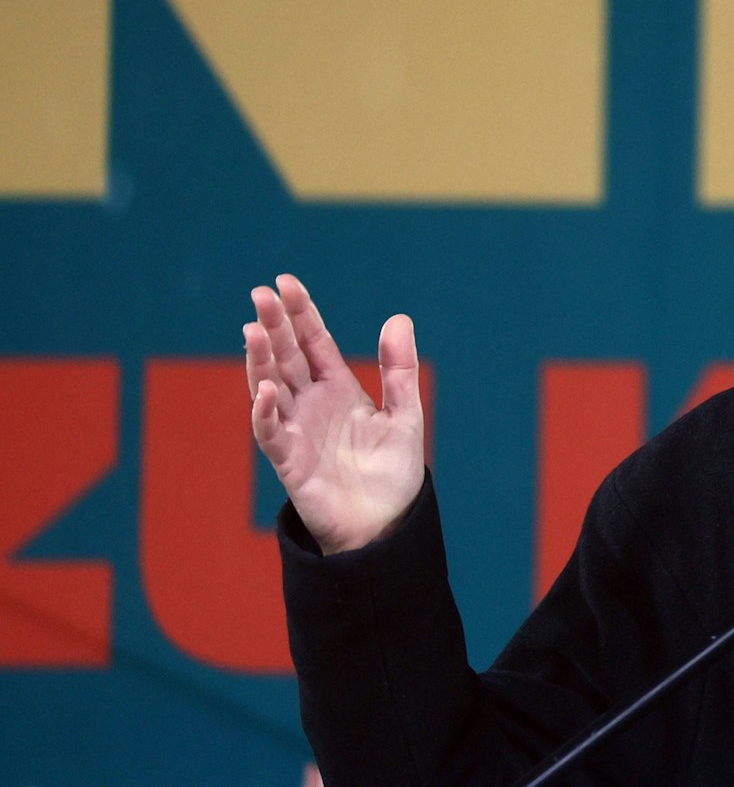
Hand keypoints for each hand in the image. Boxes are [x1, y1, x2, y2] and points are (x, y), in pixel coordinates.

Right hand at [245, 274, 425, 554]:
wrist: (386, 525)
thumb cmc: (393, 472)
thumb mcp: (404, 414)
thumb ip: (399, 370)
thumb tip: (399, 318)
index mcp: (338, 388)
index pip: (314, 342)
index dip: (300, 313)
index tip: (286, 283)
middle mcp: (311, 403)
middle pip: (287, 357)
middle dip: (274, 326)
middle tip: (260, 294)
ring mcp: (297, 429)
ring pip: (270, 386)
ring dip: (261, 360)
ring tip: (253, 330)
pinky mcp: (289, 461)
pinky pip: (270, 432)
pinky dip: (265, 412)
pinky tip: (265, 390)